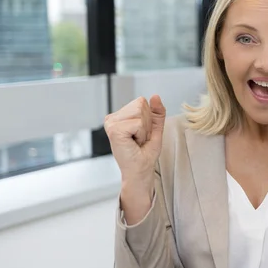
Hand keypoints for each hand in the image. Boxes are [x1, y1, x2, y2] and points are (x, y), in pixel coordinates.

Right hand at [104, 95, 165, 222]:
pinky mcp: (114, 130)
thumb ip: (156, 112)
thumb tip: (155, 96)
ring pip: (140, 112)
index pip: (141, 101)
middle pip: (141, 104)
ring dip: (144, 129)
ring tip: (136, 141)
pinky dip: (141, 134)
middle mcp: (112, 118)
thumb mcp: (154, 129)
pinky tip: (133, 143)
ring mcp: (111, 123)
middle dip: (147, 124)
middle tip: (139, 139)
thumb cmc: (145, 153)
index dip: (148, 119)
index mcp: (119, 116)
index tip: (141, 134)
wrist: (140, 171)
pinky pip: (138, 122)